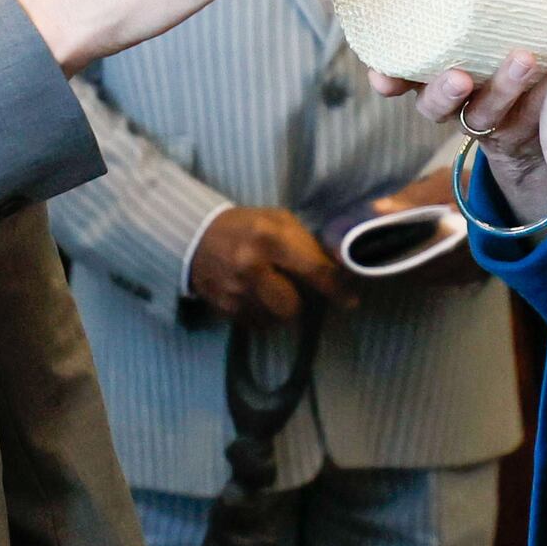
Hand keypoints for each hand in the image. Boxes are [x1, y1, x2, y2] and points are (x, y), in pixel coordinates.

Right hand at [188, 207, 355, 326]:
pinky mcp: (223, 307)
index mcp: (270, 238)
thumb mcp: (279, 221)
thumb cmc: (247, 226)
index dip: (336, 288)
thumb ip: (308, 243)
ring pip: (274, 320)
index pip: (313, 270)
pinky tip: (256, 298)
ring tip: (274, 294)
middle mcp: (251, 267)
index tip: (350, 301)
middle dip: (300, 303)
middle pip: (292, 307)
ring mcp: (234, 290)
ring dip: (280, 312)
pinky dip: (262, 316)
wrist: (196, 236)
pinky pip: (256, 324)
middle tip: (298, 294)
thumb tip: (339, 267)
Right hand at [367, 45, 546, 220]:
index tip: (381, 79)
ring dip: (501, 87)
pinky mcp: (519, 134)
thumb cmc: (494, 65)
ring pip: (483, 113)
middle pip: (434, 103)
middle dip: (441, 91)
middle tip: (459, 78)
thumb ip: (470, 29)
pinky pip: (524, 119)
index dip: (391, 80)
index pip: (403, 77)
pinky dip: (536, 99)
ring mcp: (487, 123)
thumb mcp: (476, 49)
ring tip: (525, 60)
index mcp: (435, 77)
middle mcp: (455, 105)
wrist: (535, 122)